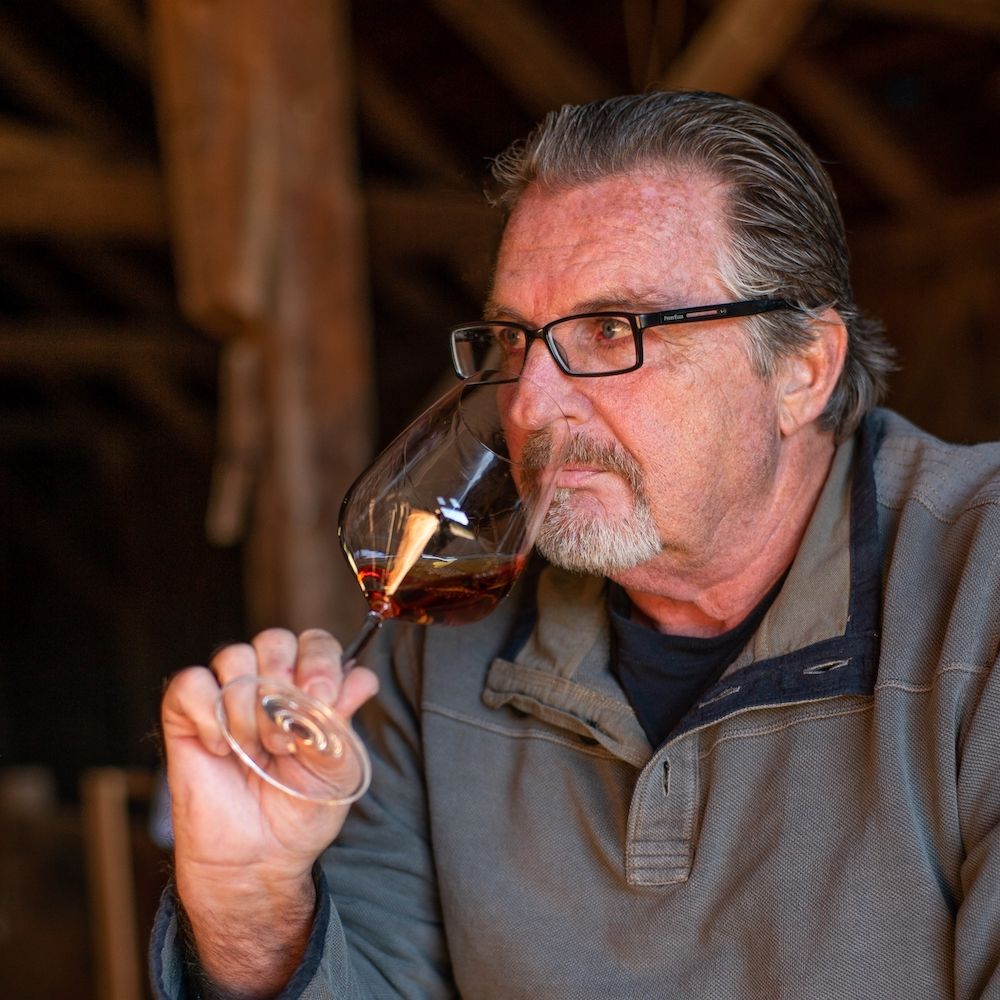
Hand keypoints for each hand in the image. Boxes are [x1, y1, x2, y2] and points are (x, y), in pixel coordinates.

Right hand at [161, 628, 378, 993]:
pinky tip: (221, 748)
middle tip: (287, 737)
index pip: (316, 643)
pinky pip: (191, 682)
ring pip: (234, 656)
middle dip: (284, 683)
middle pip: (275, 639)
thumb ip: (344, 721)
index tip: (322, 700)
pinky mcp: (186, 713)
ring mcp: (226, 694)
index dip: (320, 663)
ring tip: (258, 750)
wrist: (259, 856)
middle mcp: (268, 682)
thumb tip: (360, 680)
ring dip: (249, 707)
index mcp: (309, 686)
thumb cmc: (301, 808)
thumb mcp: (339, 768)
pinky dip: (208, 714)